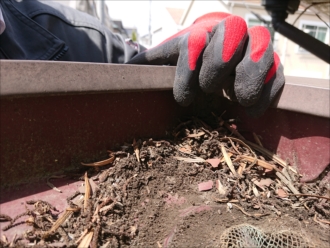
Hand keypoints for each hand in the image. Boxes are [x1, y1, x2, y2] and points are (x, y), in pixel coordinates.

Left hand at [127, 12, 284, 116]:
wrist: (211, 58)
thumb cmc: (180, 66)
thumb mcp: (157, 66)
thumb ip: (140, 70)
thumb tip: (108, 80)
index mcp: (196, 35)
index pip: (194, 43)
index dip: (189, 70)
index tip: (184, 99)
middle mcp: (226, 34)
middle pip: (232, 32)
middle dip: (220, 63)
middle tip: (212, 89)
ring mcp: (252, 47)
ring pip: (261, 47)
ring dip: (250, 75)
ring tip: (238, 100)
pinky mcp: (269, 65)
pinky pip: (277, 73)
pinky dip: (269, 91)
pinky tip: (254, 110)